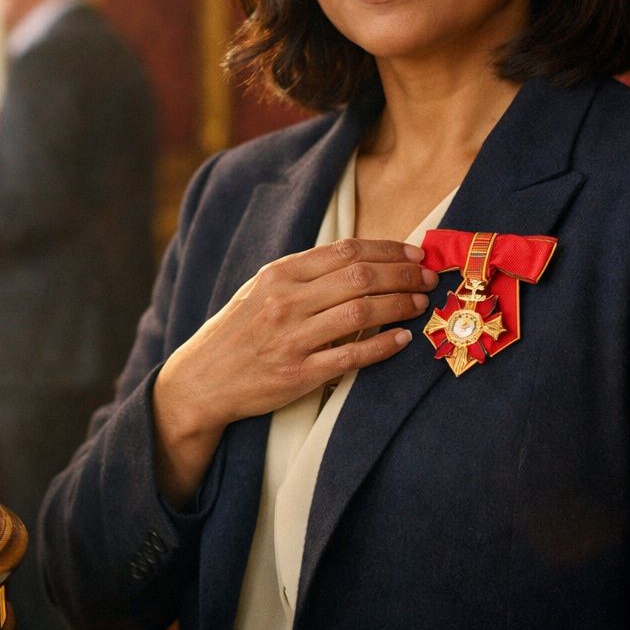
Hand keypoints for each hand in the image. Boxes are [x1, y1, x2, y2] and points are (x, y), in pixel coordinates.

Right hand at [152, 238, 436, 504]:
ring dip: (400, 305)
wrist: (201, 380)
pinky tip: (403, 339)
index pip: (346, 251)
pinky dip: (383, 345)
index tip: (415, 252)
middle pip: (360, 277)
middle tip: (428, 277)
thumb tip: (359, 260)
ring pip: (362, 311)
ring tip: (421, 303)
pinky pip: (352, 355)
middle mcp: (286, 302)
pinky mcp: (298, 374)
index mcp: (279, 275)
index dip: (388, 249)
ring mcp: (292, 338)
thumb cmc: (237, 332)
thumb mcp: (260, 290)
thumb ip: (303, 274)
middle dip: (403, 274)